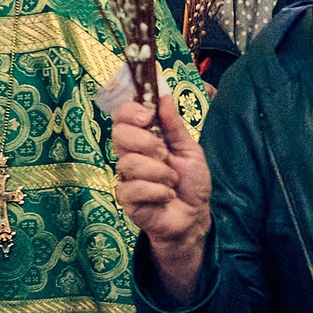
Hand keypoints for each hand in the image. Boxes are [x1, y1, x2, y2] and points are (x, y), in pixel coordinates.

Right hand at [112, 94, 212, 298]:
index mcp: (143, 138)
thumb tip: (164, 96)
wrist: (194, 217)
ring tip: (172, 180)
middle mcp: (130, 155)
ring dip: (158, 172)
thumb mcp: (189, 150)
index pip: (121, 116)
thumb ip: (175, 126)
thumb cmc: (190, 182)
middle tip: (165, 154)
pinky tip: (167, 196)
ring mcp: (126, 177)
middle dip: (146, 142)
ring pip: (129, 163)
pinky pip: (134, 188)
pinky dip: (158, 191)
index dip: (129, 112)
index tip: (147, 117)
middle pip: (119, 134)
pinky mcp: (126, 199)